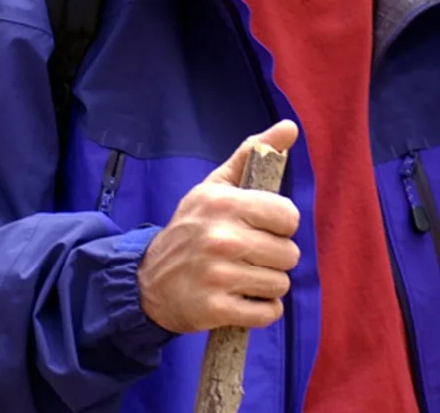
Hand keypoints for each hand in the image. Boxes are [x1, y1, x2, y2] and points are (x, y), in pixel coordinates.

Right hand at [137, 120, 299, 333]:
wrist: (149, 280)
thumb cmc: (193, 226)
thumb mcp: (216, 185)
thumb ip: (252, 153)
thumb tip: (290, 126)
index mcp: (225, 203)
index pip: (288, 216)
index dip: (281, 224)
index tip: (264, 226)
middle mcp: (221, 238)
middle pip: (289, 253)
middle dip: (276, 256)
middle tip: (253, 254)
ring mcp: (218, 275)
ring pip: (280, 284)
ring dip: (269, 283)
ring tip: (247, 275)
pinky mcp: (215, 309)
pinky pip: (267, 313)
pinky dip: (263, 309)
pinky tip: (245, 298)